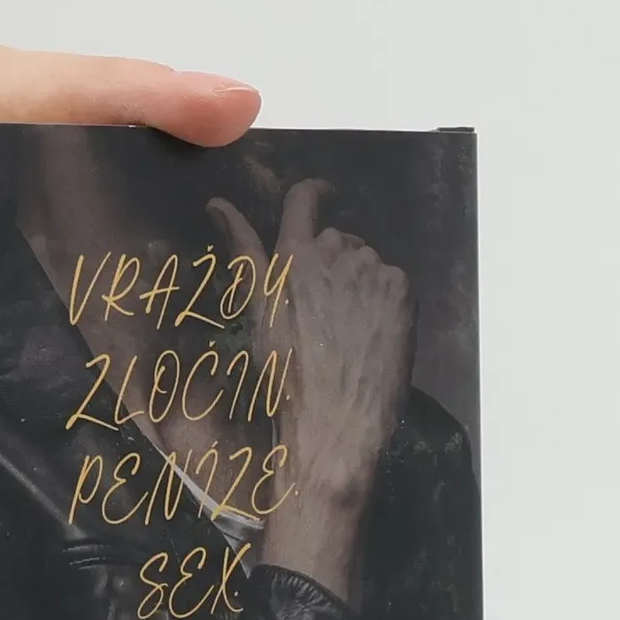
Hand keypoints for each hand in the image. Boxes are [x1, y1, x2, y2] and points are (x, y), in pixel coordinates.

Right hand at [208, 179, 413, 604]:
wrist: (331, 426)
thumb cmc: (283, 378)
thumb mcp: (255, 313)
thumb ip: (242, 251)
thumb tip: (218, 202)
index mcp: (293, 255)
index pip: (307, 197)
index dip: (316, 194)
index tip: (323, 197)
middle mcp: (336, 252)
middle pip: (339, 238)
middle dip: (333, 262)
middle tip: (324, 309)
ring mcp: (372, 270)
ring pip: (367, 261)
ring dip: (359, 284)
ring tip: (346, 331)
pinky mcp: (400, 291)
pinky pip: (392, 282)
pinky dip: (384, 302)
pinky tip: (369, 336)